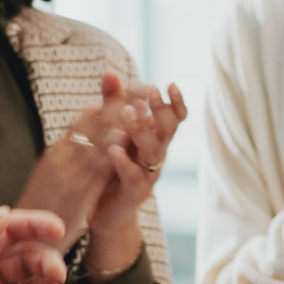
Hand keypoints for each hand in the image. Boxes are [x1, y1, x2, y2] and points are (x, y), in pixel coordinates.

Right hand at [15, 74, 130, 252]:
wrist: (18, 241)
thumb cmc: (41, 208)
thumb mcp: (54, 175)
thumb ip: (71, 155)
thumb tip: (89, 134)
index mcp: (56, 153)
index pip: (86, 120)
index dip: (110, 102)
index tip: (132, 85)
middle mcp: (60, 158)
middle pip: (92, 125)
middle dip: (120, 105)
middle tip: (144, 86)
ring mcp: (65, 175)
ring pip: (95, 142)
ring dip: (118, 121)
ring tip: (138, 103)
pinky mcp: (71, 195)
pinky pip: (93, 171)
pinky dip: (108, 152)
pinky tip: (122, 138)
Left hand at [85, 78, 188, 282]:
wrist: (107, 213)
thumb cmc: (113, 168)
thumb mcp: (114, 133)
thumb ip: (113, 104)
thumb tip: (109, 71)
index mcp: (154, 139)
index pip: (174, 119)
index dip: (176, 103)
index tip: (169, 84)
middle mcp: (156, 156)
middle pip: (167, 130)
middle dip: (160, 109)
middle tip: (151, 91)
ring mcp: (148, 175)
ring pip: (152, 151)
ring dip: (140, 130)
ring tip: (127, 113)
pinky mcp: (134, 193)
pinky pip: (133, 176)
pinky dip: (124, 161)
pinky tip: (113, 149)